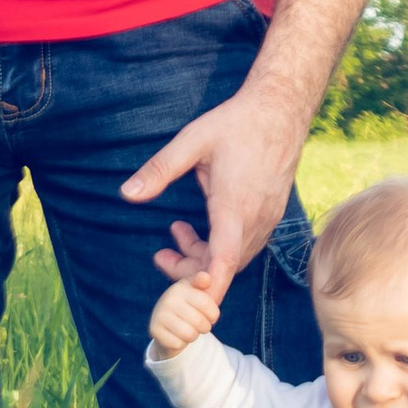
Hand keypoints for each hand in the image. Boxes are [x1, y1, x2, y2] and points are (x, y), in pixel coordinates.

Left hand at [119, 80, 302, 309]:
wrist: (280, 110)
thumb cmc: (236, 123)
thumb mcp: (192, 141)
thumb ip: (159, 169)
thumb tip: (127, 194)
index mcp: (235, 203)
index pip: (225, 258)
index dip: (208, 283)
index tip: (191, 297)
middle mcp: (255, 218)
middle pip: (224, 267)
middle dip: (189, 272)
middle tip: (160, 256)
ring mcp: (267, 219)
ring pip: (234, 259)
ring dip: (204, 258)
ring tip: (176, 231)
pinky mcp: (270, 216)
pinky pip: (244, 246)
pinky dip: (220, 248)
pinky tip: (201, 228)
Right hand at [149, 267, 221, 358]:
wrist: (168, 325)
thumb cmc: (189, 308)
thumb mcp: (198, 293)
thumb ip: (203, 283)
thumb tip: (206, 278)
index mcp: (180, 287)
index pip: (207, 304)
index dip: (213, 315)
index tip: (210, 314)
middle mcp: (168, 298)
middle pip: (200, 322)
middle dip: (204, 327)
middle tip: (198, 324)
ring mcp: (159, 314)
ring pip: (190, 335)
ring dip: (193, 336)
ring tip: (188, 329)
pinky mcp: (154, 330)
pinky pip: (179, 344)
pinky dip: (181, 343)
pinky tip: (177, 336)